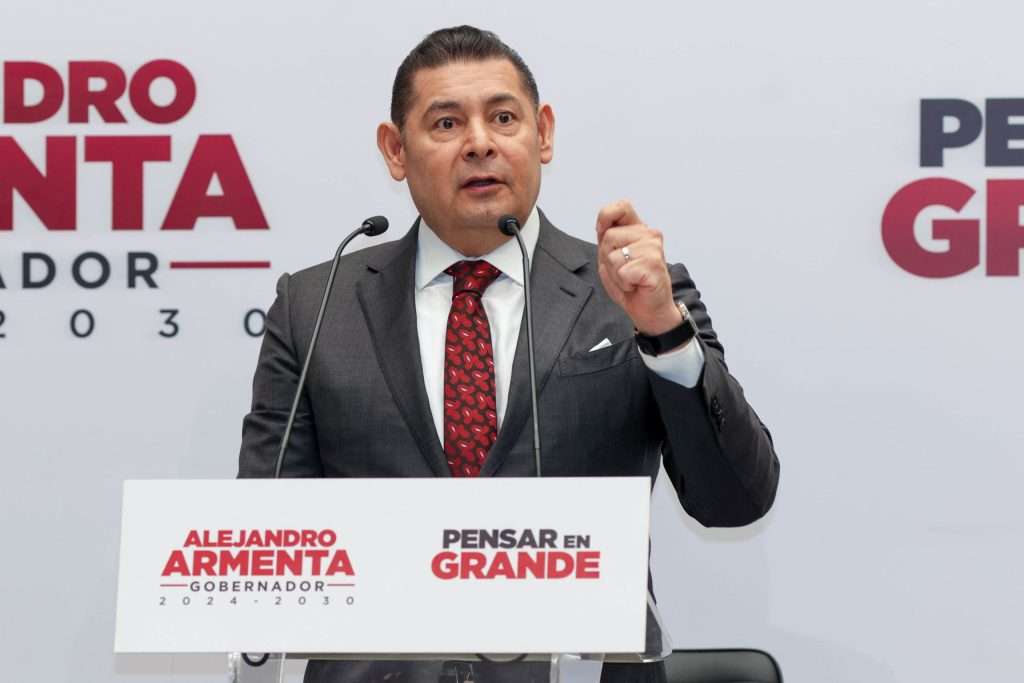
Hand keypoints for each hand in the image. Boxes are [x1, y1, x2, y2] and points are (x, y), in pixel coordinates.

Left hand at [596, 200, 681, 335]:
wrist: (650, 310)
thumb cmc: (631, 283)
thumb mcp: (611, 257)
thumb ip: (606, 239)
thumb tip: (603, 227)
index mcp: (638, 229)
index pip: (621, 206)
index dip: (606, 217)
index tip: (604, 234)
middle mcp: (649, 235)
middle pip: (608, 237)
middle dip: (607, 258)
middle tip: (623, 270)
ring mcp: (653, 248)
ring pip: (613, 256)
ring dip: (616, 274)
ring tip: (630, 279)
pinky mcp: (653, 264)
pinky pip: (622, 271)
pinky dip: (623, 283)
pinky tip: (635, 285)